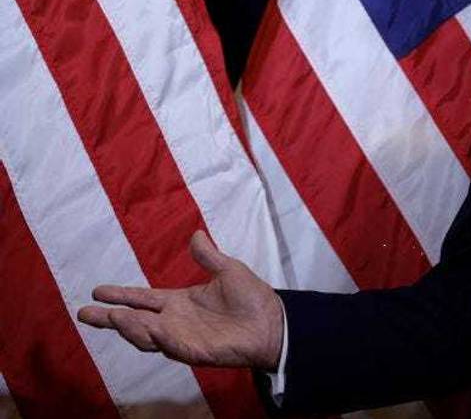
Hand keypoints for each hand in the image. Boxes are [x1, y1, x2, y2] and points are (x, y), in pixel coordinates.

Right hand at [78, 230, 284, 369]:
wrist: (272, 322)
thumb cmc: (252, 298)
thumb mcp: (228, 270)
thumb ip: (208, 256)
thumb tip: (196, 234)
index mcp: (180, 301)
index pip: (143, 299)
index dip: (121, 295)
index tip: (97, 290)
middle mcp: (175, 321)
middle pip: (133, 321)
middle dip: (108, 318)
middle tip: (83, 313)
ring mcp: (181, 337)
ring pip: (145, 335)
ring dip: (127, 327)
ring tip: (112, 316)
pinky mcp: (193, 350)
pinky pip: (168, 345)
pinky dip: (154, 337)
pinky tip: (144, 327)